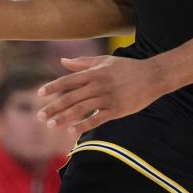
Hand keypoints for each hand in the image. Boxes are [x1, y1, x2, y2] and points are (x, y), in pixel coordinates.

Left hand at [36, 56, 167, 135]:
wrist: (152, 76)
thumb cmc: (127, 67)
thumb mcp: (105, 61)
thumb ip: (83, 63)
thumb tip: (62, 61)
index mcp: (95, 72)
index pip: (68, 80)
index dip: (53, 87)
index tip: (39, 94)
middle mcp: (99, 84)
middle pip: (71, 97)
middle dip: (54, 107)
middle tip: (40, 117)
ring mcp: (108, 98)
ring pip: (81, 109)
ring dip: (64, 118)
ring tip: (51, 125)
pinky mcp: (117, 110)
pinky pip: (97, 119)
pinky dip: (84, 125)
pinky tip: (71, 131)